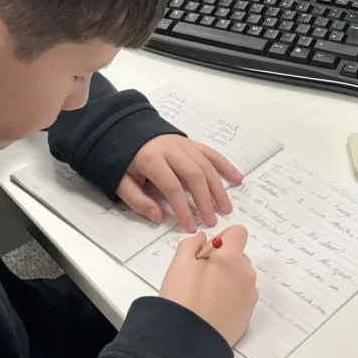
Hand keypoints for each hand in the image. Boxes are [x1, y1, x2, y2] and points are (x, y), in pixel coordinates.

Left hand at [117, 135, 242, 230]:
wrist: (124, 130)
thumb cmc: (123, 161)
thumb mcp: (120, 182)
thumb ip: (138, 201)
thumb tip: (158, 218)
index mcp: (151, 159)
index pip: (172, 186)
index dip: (182, 208)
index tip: (190, 226)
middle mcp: (171, 149)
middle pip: (194, 174)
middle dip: (205, 200)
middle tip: (211, 221)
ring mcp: (183, 143)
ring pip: (206, 165)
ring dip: (218, 187)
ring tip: (226, 208)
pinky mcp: (191, 142)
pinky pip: (211, 153)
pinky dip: (225, 166)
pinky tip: (237, 179)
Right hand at [159, 226, 257, 345]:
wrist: (188, 342)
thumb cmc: (183, 298)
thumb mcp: (179, 264)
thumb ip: (192, 244)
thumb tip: (204, 239)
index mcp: (232, 259)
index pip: (238, 233)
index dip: (222, 239)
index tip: (207, 253)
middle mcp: (247, 275)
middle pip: (239, 257)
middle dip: (223, 261)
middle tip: (200, 277)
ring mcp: (249, 297)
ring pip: (240, 278)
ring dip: (227, 280)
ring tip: (205, 297)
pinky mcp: (247, 316)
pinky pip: (240, 298)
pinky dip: (230, 299)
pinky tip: (212, 310)